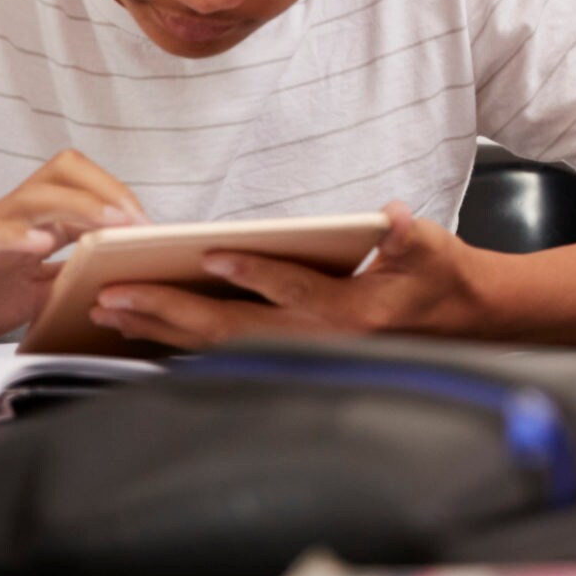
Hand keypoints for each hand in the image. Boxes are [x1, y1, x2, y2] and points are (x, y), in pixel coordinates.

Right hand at [0, 151, 146, 342]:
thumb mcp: (45, 292)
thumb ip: (77, 276)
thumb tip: (124, 272)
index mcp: (41, 219)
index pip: (86, 183)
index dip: (121, 197)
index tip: (149, 227)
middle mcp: (19, 215)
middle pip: (64, 170)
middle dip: (107, 188)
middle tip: (134, 221)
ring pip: (34, 194)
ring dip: (79, 205)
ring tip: (110, 222)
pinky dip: (15, 234)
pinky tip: (40, 243)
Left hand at [91, 203, 491, 350]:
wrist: (461, 324)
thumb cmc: (440, 278)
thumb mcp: (434, 248)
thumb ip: (409, 235)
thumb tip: (391, 216)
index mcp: (355, 310)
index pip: (295, 289)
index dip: (255, 273)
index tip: (211, 256)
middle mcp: (320, 340)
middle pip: (235, 328)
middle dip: (172, 311)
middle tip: (118, 295)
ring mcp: (302, 355)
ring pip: (221, 346)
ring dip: (163, 329)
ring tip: (113, 311)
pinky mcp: (290, 359)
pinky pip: (226, 355)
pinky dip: (180, 343)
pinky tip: (144, 332)